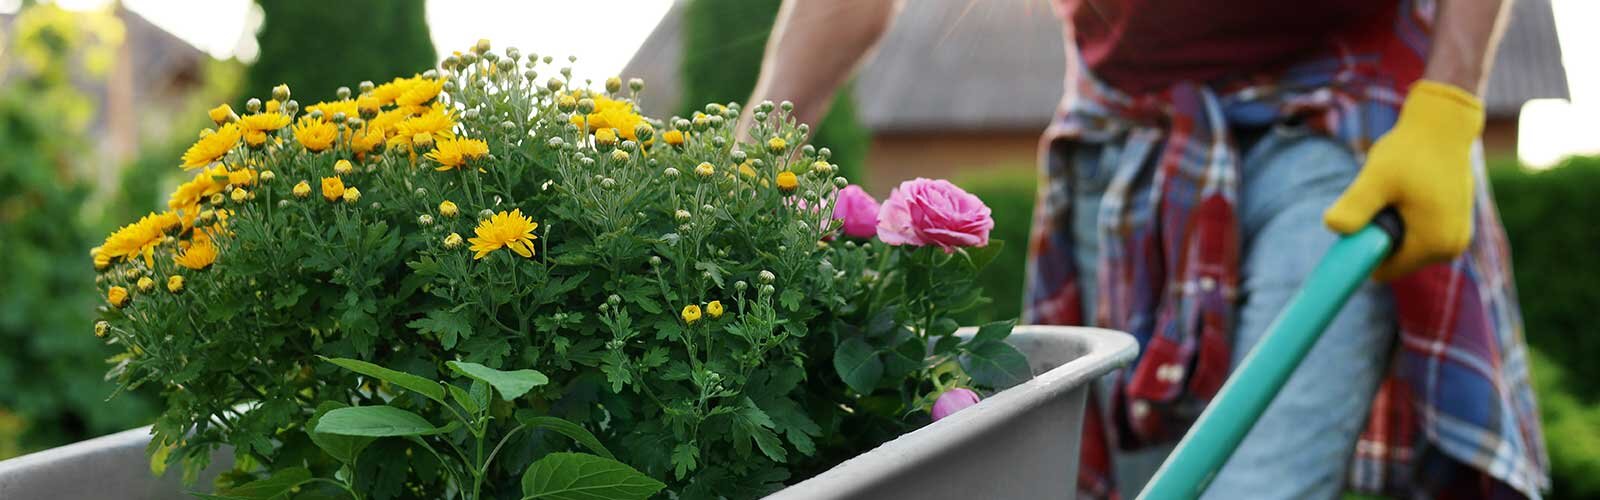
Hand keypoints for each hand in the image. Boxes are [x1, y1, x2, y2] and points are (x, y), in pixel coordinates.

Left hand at [1323, 80, 1483, 280]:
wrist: (1442, 126)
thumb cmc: (1410, 150)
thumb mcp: (1377, 178)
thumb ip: (1356, 205)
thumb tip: (1333, 227)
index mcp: (1435, 245)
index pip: (1383, 271)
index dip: (1362, 250)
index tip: (1357, 219)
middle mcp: (1451, 249)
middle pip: (1394, 260)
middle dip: (1378, 234)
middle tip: (1380, 198)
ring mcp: (1456, 238)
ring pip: (1403, 246)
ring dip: (1390, 225)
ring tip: (1397, 193)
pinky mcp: (1454, 227)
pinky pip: (1415, 234)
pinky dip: (1403, 219)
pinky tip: (1407, 192)